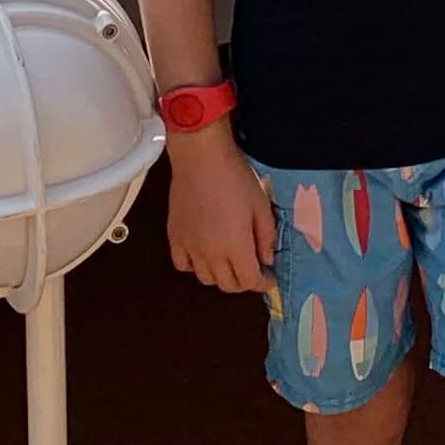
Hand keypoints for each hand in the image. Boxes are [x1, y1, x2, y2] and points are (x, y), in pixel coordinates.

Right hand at [164, 131, 277, 294]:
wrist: (201, 159)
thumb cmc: (235, 178)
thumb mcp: (261, 205)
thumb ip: (266, 237)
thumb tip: (267, 259)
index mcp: (236, 247)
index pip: (250, 281)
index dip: (263, 282)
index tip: (270, 276)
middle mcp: (211, 254)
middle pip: (228, 285)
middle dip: (245, 282)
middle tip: (253, 269)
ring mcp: (190, 247)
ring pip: (206, 279)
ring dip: (221, 276)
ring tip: (230, 261)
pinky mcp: (174, 237)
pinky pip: (183, 265)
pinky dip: (195, 266)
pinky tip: (204, 254)